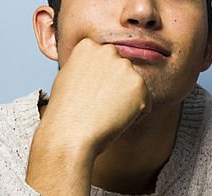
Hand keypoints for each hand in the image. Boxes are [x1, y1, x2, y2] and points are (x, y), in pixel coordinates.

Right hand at [37, 38, 151, 157]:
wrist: (71, 134)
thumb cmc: (65, 113)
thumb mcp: (68, 78)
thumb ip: (87, 67)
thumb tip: (99, 68)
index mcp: (88, 46)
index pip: (105, 63)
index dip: (97, 84)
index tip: (85, 96)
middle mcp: (108, 50)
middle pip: (121, 73)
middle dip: (115, 90)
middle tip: (97, 107)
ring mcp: (125, 67)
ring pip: (134, 89)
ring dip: (125, 103)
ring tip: (104, 113)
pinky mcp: (140, 85)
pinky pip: (145, 104)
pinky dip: (135, 116)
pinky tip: (115, 119)